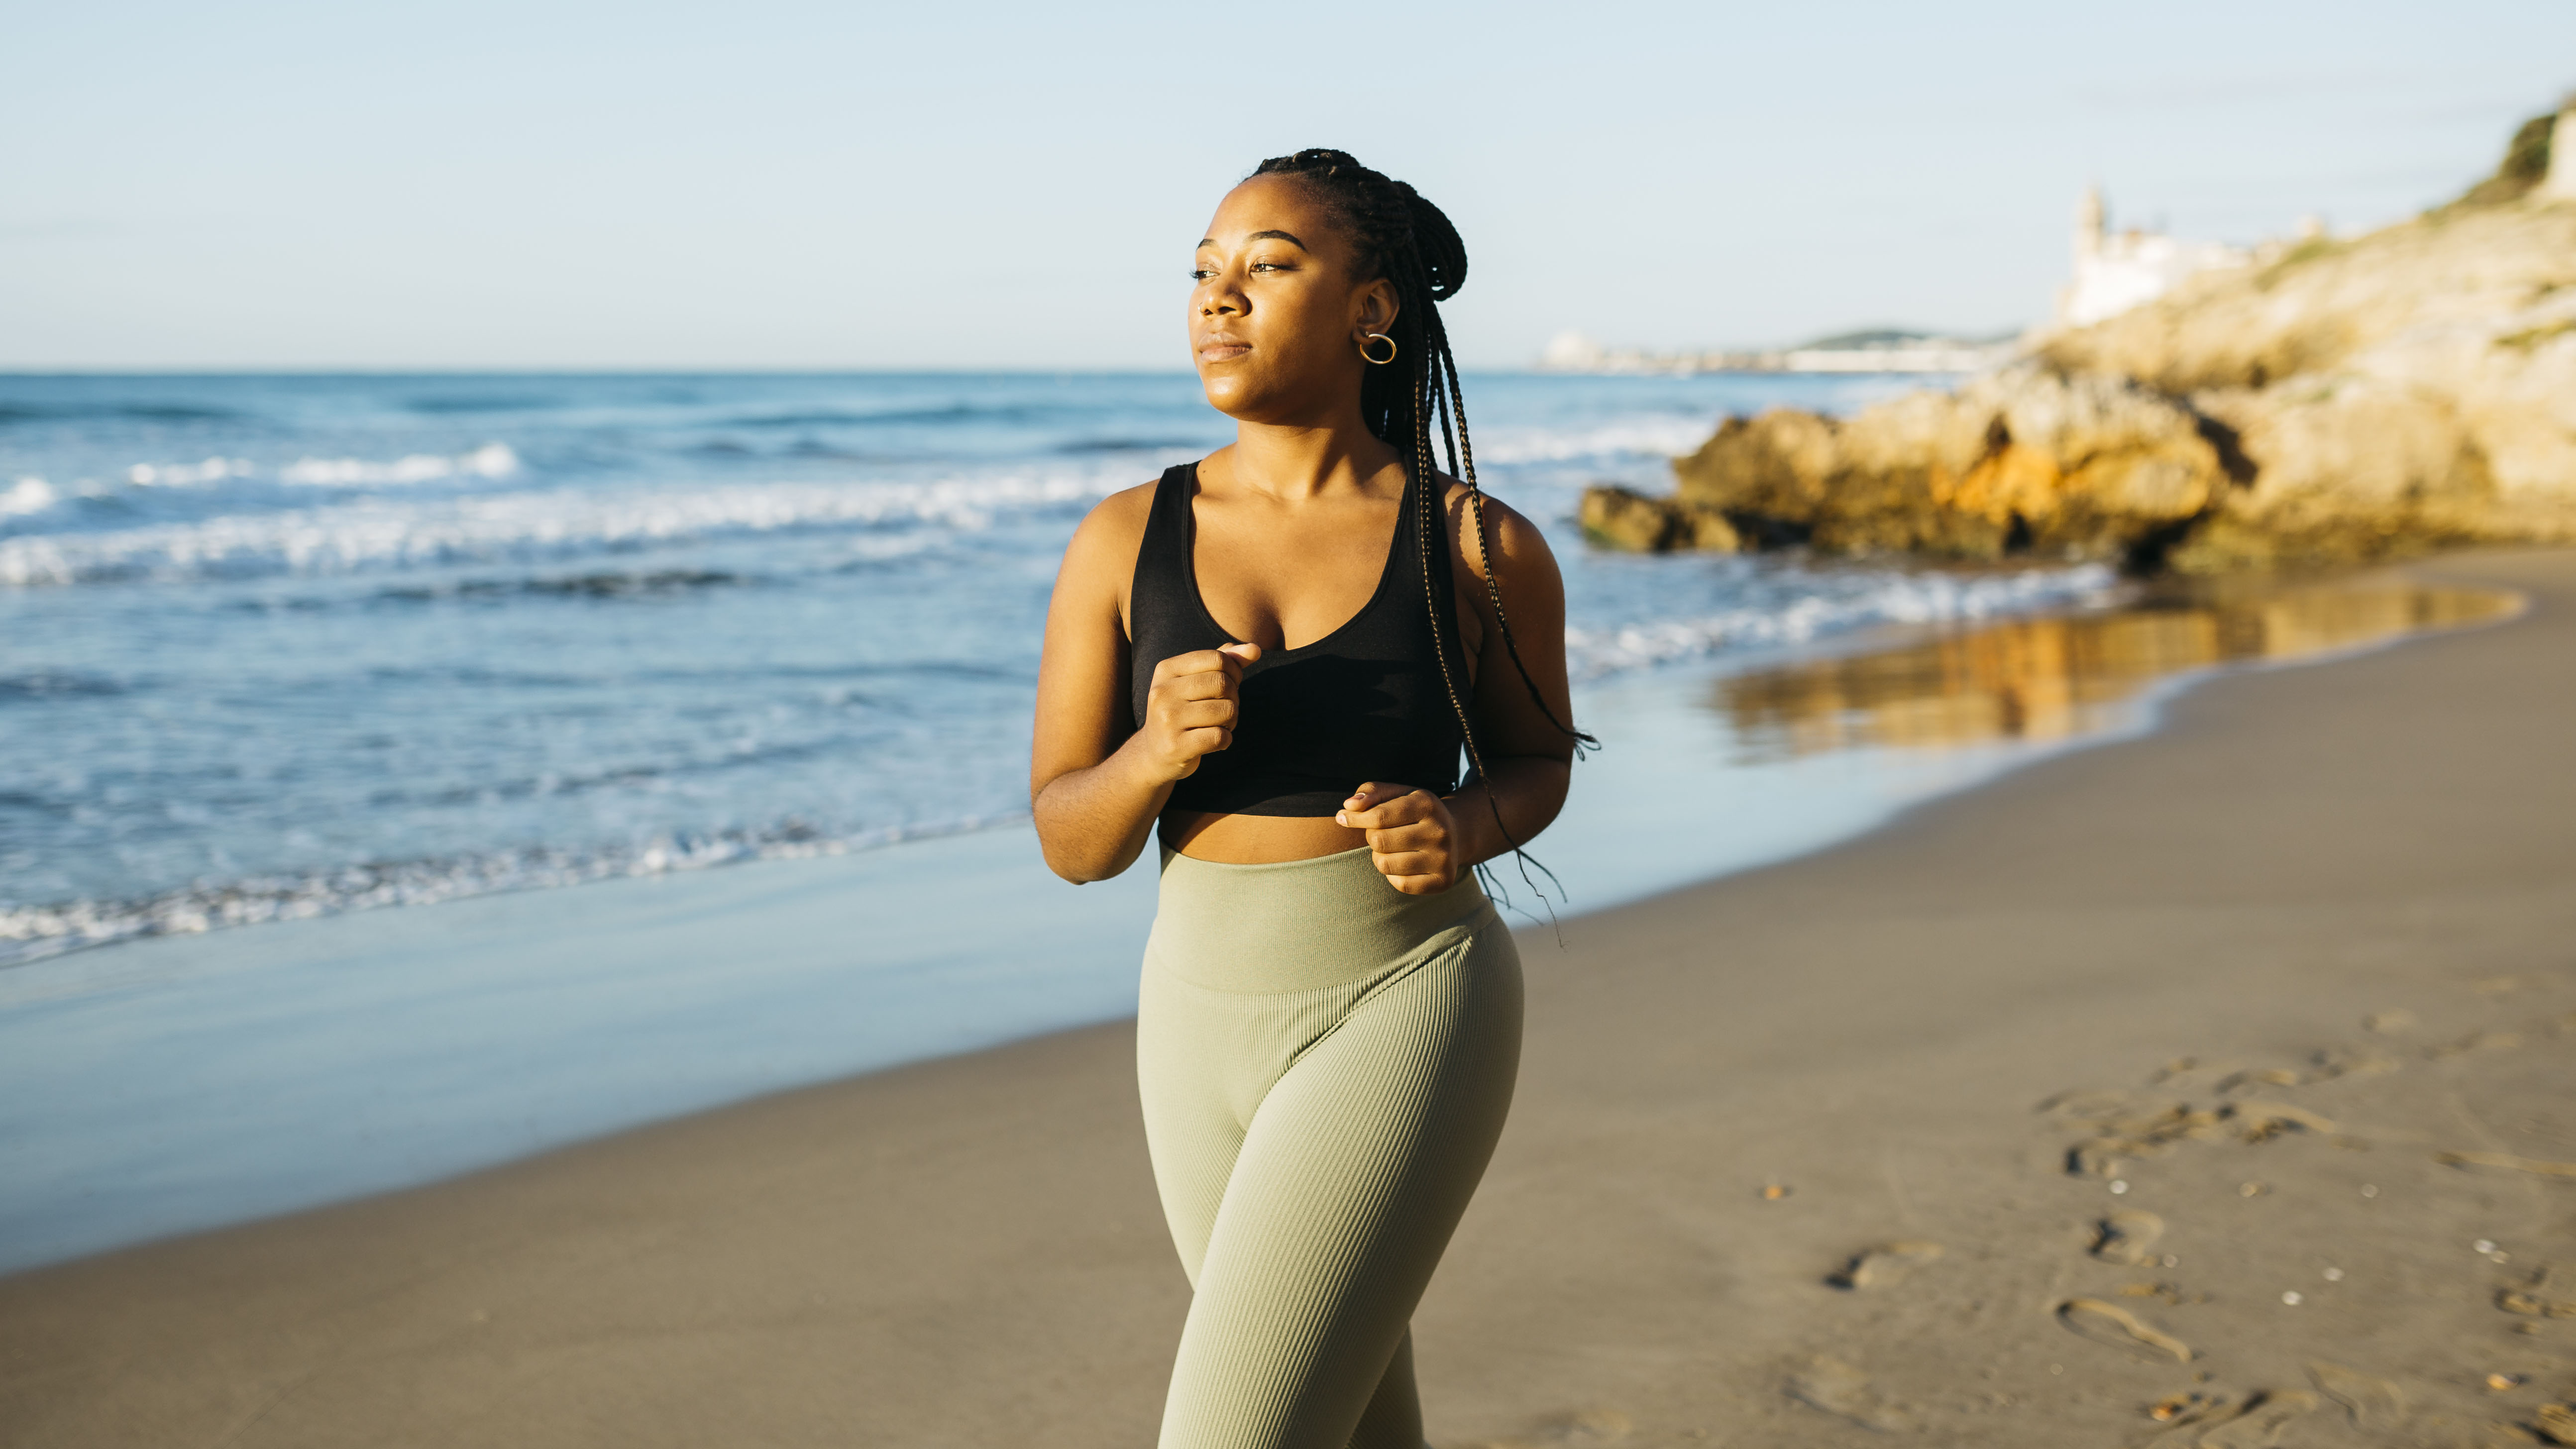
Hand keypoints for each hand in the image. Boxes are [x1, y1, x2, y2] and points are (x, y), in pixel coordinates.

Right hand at [1138, 642, 1259, 782]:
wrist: (1154, 753)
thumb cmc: (1183, 710)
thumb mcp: (1196, 680)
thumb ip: (1226, 660)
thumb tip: (1255, 649)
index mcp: (1166, 669)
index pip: (1217, 658)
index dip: (1234, 671)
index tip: (1231, 684)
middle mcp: (1162, 692)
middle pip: (1222, 683)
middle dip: (1234, 696)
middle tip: (1226, 708)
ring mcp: (1167, 720)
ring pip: (1225, 710)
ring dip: (1232, 719)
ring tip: (1221, 725)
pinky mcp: (1176, 746)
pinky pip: (1220, 737)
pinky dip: (1226, 740)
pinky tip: (1216, 742)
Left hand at [1337, 782, 1459, 894]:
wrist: (1456, 834)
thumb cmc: (1414, 812)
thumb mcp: (1397, 793)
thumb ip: (1371, 792)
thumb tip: (1348, 807)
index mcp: (1427, 804)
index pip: (1379, 815)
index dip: (1355, 818)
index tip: (1343, 817)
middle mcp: (1439, 831)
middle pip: (1379, 840)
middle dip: (1371, 837)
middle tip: (1381, 833)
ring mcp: (1443, 858)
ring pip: (1385, 864)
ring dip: (1379, 856)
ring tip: (1392, 848)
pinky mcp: (1443, 881)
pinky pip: (1400, 884)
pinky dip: (1393, 875)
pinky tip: (1403, 864)